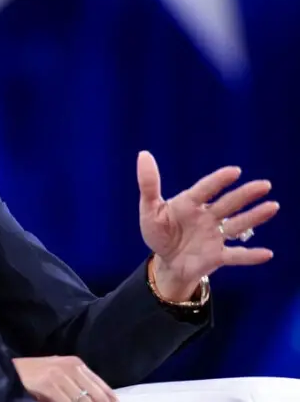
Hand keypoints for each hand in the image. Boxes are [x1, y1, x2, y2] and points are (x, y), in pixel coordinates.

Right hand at [12, 356, 116, 401]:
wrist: (11, 369)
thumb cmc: (36, 374)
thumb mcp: (60, 373)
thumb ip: (77, 383)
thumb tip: (98, 399)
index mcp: (76, 364)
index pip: (102, 387)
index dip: (111, 401)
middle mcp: (71, 367)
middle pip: (96, 396)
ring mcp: (59, 376)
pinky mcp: (48, 385)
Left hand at [137, 151, 277, 299]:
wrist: (166, 262)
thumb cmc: (159, 232)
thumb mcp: (149, 209)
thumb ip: (149, 184)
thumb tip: (144, 154)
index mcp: (189, 203)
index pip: (205, 189)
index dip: (218, 180)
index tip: (235, 171)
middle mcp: (207, 217)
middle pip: (228, 203)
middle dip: (245, 194)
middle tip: (265, 184)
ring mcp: (214, 236)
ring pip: (237, 225)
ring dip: (254, 217)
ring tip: (272, 206)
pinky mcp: (217, 256)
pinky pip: (236, 256)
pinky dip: (250, 255)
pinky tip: (267, 253)